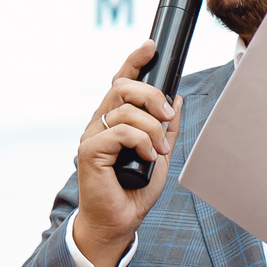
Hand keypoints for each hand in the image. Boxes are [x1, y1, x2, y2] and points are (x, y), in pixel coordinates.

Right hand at [74, 43, 182, 266]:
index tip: (151, 46)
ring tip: (160, 150)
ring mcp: (92, 136)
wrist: (119, 220)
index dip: (134, 61)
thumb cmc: (135, 189)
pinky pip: (120, 132)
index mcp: (115, 120)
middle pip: (122, 87)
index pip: (121, 81)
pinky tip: (149, 157)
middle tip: (167, 116)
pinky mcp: (90, 151)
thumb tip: (177, 98)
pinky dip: (141, 142)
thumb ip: (166, 128)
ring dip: (151, 128)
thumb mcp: (160, 154)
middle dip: (151, 95)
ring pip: (124, 109)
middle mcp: (100, 123)